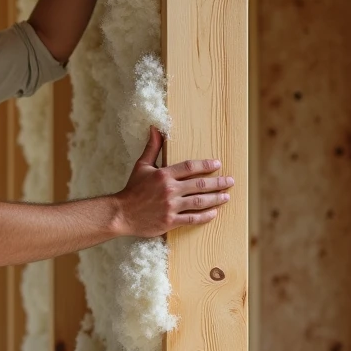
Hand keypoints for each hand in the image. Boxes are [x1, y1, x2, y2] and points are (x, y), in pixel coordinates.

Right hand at [115, 127, 232, 237]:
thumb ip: (152, 147)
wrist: (120, 214)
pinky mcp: (170, 221)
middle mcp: (169, 190)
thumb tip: (155, 129)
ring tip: (226, 196)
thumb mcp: (141, 166)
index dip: (206, 164)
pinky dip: (205, 216)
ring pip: (199, 201)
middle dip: (218, 182)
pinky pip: (192, 218)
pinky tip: (214, 213)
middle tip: (230, 181)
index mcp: (163, 175)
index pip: (190, 167)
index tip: (218, 164)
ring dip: (216, 199)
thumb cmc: (132, 189)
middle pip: (200, 184)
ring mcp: (170, 206)